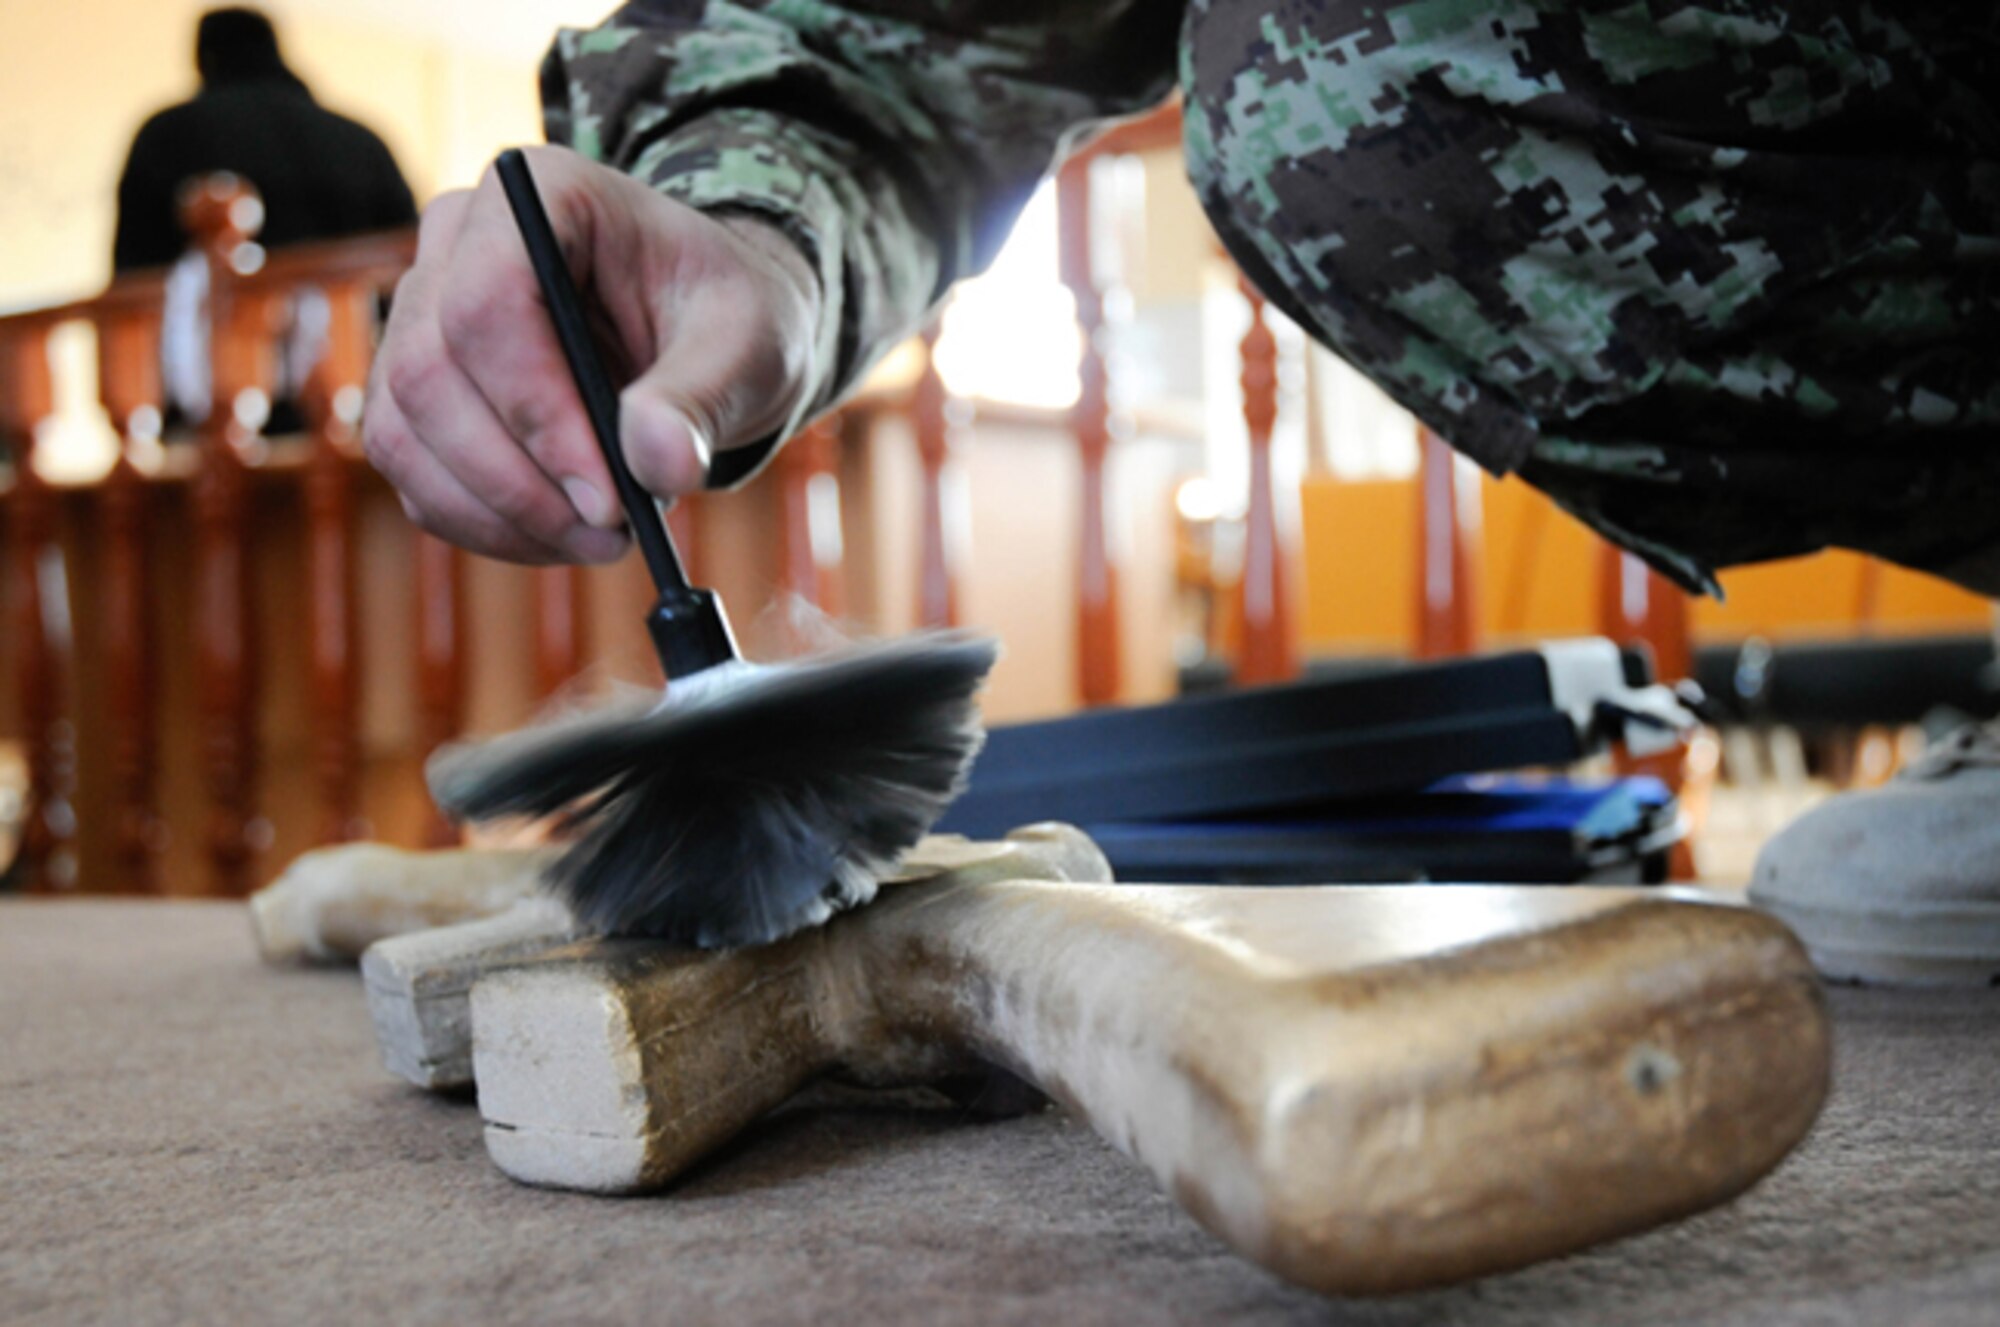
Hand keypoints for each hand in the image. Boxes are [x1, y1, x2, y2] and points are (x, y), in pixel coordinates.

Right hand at [364, 145, 820, 563]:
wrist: (707, 337)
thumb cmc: (727, 319)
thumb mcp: (749, 343)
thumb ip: (703, 396)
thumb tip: (658, 462)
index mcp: (540, 193)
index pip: (487, 301)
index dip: (536, 410)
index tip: (608, 496)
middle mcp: (458, 241)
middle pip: (428, 373)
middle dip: (517, 478)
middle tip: (609, 532)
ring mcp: (422, 315)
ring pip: (403, 434)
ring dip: (498, 513)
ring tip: (598, 539)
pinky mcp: (416, 392)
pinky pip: (412, 475)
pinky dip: (482, 524)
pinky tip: (558, 533)